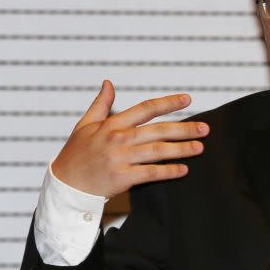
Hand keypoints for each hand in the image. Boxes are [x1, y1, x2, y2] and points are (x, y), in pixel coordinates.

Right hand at [51, 80, 209, 197]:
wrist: (64, 185)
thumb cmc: (76, 154)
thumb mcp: (85, 125)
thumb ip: (100, 104)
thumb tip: (108, 83)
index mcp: (112, 125)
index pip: (145, 109)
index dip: (167, 103)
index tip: (187, 100)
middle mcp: (118, 139)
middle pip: (157, 131)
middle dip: (183, 128)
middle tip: (205, 128)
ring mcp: (120, 158)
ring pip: (157, 151)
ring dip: (180, 149)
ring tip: (199, 147)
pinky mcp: (121, 178)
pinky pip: (150, 173)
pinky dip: (167, 171)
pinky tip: (183, 170)